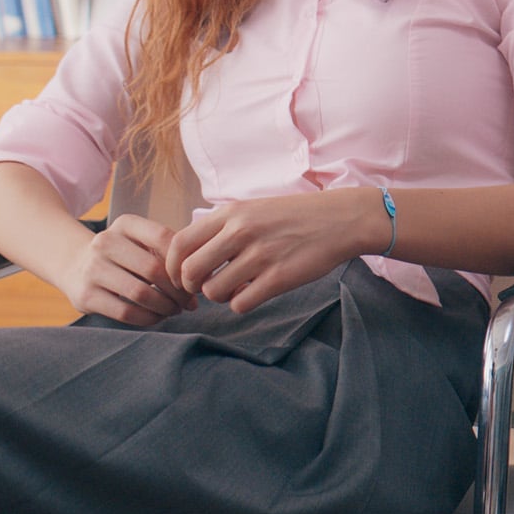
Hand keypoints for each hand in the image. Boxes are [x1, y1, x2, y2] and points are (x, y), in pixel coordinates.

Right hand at [56, 214, 197, 325]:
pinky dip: (148, 318)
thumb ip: (169, 251)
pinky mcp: (85, 296)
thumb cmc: (124, 254)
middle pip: (154, 269)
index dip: (184, 262)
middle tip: (189, 301)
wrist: (73, 264)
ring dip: (165, 306)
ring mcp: (92, 269)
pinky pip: (125, 312)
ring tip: (175, 310)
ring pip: (141, 293)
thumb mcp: (140, 241)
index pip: (165, 238)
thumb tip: (203, 278)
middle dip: (178, 290)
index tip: (195, 277)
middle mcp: (105, 242)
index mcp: (125, 224)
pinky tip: (158, 316)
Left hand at [166, 189, 384, 312]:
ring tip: (235, 288)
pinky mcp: (279, 278)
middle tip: (205, 287)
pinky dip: (242, 303)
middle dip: (191, 286)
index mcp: (231, 214)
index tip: (179, 276)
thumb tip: (191, 254)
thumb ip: (223, 226)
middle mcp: (241, 232)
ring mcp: (260, 255)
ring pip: (213, 291)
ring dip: (219, 296)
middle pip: (190, 271)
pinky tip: (254, 293)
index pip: (179, 244)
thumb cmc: (296, 216)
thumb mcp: (254, 209)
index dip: (171, 266)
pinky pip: (240, 303)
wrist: (342, 219)